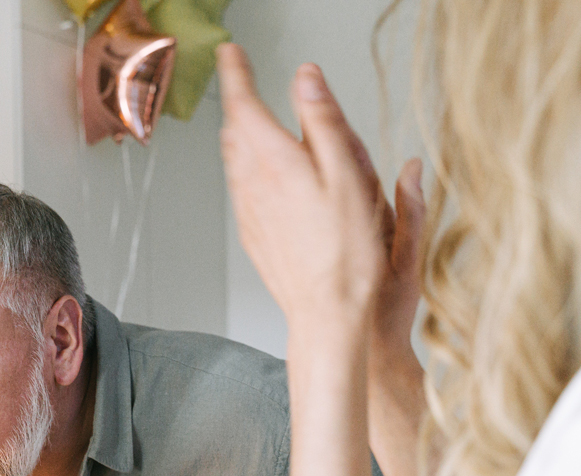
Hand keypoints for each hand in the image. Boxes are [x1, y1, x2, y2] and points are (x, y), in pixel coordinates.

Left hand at [217, 43, 413, 333]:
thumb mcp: (350, 179)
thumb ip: (325, 124)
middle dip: (237, 103)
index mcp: (277, 164)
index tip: (230, 52)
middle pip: (235, 132)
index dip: (236, 75)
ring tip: (246, 119)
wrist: (329, 318)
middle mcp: (254, 187)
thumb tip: (306, 79)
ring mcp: (250, 215)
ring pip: (234, 163)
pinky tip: (259, 174)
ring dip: (238, 134)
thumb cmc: (349, 256)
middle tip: (240, 80)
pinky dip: (245, 169)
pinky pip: (241, 191)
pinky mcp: (254, 238)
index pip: (245, 106)